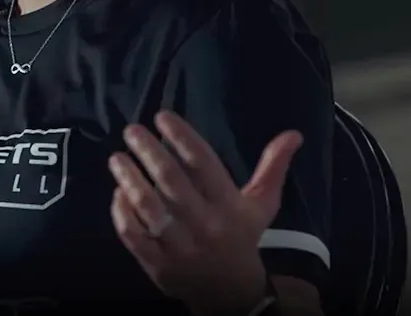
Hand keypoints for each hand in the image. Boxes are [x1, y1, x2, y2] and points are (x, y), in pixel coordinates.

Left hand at [108, 111, 302, 315]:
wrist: (231, 295)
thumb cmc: (241, 238)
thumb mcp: (261, 205)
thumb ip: (272, 168)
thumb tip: (293, 134)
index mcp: (229, 207)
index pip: (202, 163)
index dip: (181, 136)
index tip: (161, 115)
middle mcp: (205, 225)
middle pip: (171, 181)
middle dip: (148, 151)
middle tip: (131, 130)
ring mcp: (179, 246)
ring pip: (148, 207)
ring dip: (129, 178)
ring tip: (117, 157)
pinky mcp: (158, 264)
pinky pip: (133, 235)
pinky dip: (122, 212)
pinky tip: (118, 192)